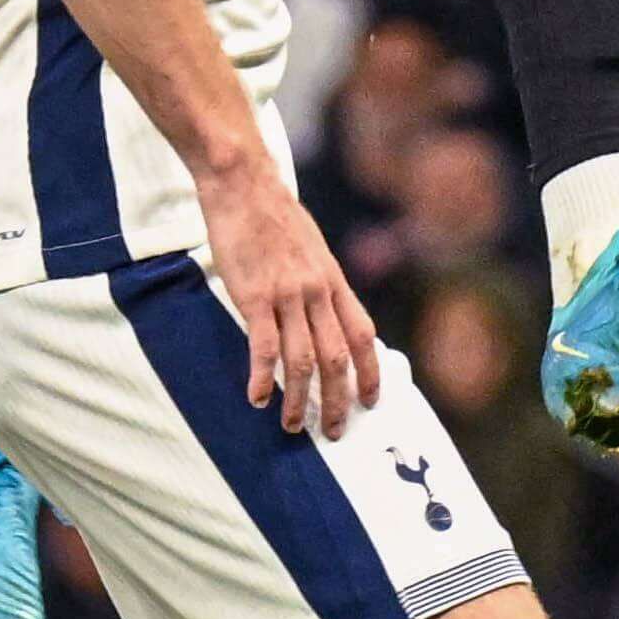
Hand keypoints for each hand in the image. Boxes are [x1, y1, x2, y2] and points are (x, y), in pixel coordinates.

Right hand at [202, 156, 386, 440]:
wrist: (245, 186)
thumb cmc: (275, 218)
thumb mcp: (313, 251)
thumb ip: (322, 284)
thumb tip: (329, 316)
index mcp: (334, 282)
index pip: (364, 336)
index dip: (372, 373)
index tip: (373, 402)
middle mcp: (318, 292)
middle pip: (338, 359)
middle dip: (339, 401)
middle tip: (335, 432)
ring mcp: (288, 295)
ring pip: (302, 361)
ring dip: (300, 400)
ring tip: (293, 425)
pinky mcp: (255, 296)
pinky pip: (264, 347)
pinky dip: (262, 378)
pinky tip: (257, 398)